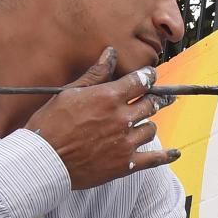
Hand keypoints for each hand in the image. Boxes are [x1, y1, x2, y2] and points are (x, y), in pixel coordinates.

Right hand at [24, 47, 178, 189]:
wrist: (43, 161)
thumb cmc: (50, 125)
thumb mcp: (69, 93)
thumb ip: (95, 74)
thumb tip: (110, 53)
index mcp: (109, 98)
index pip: (140, 81)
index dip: (148, 77)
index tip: (150, 76)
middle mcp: (121, 119)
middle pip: (150, 104)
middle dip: (153, 98)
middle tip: (155, 98)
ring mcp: (125, 142)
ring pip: (150, 128)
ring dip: (147, 124)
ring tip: (142, 124)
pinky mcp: (125, 164)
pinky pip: (154, 159)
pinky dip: (166, 156)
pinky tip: (174, 153)